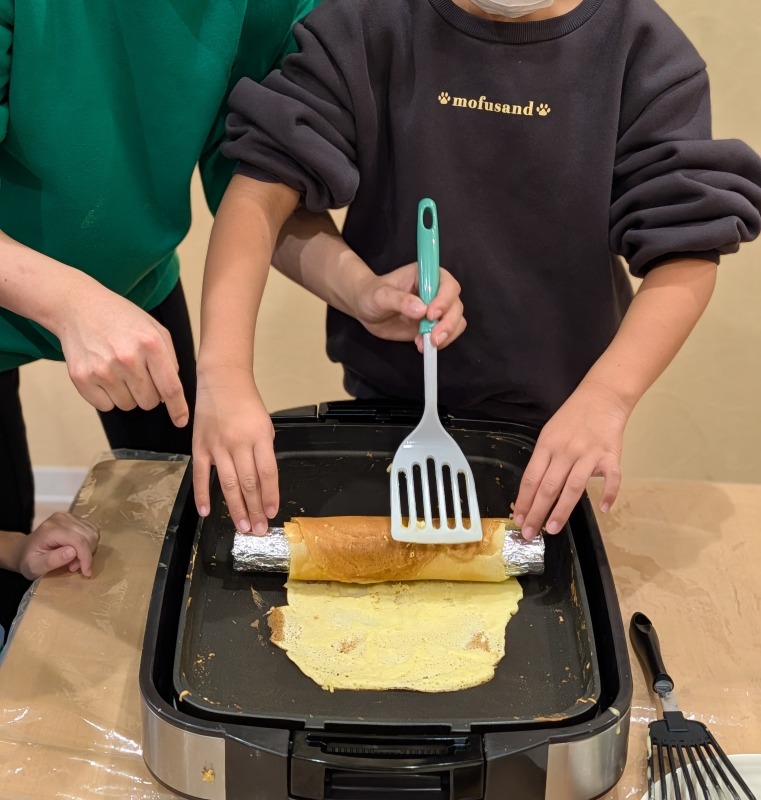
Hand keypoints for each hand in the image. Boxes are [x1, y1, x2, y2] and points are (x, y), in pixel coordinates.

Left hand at [19, 513, 99, 579]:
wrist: (24, 550)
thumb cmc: (29, 560)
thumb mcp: (36, 567)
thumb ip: (52, 560)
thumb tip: (72, 552)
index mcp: (50, 529)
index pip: (78, 541)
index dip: (86, 557)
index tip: (86, 572)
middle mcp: (61, 519)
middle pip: (87, 536)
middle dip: (86, 555)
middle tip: (73, 566)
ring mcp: (68, 516)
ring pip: (92, 532)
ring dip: (89, 549)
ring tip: (75, 559)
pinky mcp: (74, 518)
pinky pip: (92, 529)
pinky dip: (90, 542)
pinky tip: (79, 550)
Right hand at [57, 284, 188, 426]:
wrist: (78, 307)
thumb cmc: (121, 319)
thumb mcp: (155, 329)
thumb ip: (170, 359)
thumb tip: (171, 393)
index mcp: (150, 344)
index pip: (170, 387)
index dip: (178, 408)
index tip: (181, 421)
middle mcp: (127, 358)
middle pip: (149, 401)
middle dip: (149, 394)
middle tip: (139, 374)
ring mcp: (102, 370)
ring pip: (128, 405)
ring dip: (128, 394)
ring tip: (119, 370)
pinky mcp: (82, 378)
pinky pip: (105, 406)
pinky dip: (108, 396)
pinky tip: (104, 374)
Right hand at [193, 366, 277, 534]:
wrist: (223, 381)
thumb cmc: (247, 403)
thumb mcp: (265, 425)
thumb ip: (264, 452)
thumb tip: (264, 483)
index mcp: (260, 437)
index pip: (268, 473)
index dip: (271, 496)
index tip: (273, 513)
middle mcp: (239, 443)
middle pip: (249, 483)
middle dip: (255, 509)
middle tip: (258, 529)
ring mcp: (218, 446)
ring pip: (228, 484)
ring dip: (236, 508)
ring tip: (242, 526)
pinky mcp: (200, 446)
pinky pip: (202, 475)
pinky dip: (202, 494)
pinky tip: (206, 511)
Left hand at [351, 263, 464, 350]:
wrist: (366, 310)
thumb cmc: (372, 295)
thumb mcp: (381, 295)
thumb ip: (399, 300)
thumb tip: (421, 310)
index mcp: (426, 275)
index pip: (447, 283)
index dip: (444, 299)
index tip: (430, 314)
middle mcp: (436, 290)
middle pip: (455, 304)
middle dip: (448, 323)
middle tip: (431, 337)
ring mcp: (437, 309)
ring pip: (456, 320)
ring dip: (446, 335)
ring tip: (424, 344)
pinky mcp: (434, 325)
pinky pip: (448, 334)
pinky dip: (441, 342)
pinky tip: (422, 345)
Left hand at [512, 381, 628, 538]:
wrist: (601, 397)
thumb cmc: (572, 418)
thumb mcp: (549, 434)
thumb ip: (544, 460)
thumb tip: (534, 491)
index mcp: (547, 446)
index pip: (531, 478)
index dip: (524, 501)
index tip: (519, 519)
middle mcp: (566, 451)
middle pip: (548, 487)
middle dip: (537, 512)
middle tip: (530, 533)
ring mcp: (589, 454)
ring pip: (573, 487)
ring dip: (562, 510)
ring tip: (553, 528)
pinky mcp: (610, 456)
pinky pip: (611, 478)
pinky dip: (608, 493)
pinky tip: (603, 508)